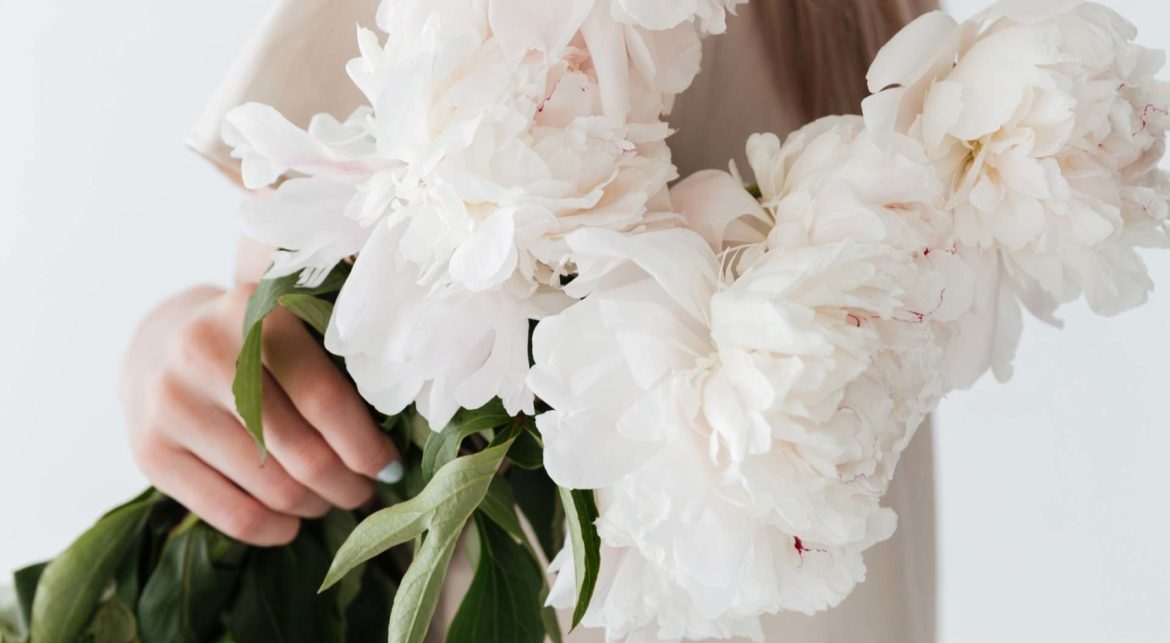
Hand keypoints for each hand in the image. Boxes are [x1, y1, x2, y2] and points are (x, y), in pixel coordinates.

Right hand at [120, 285, 401, 545]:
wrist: (158, 345)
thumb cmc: (254, 342)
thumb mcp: (294, 325)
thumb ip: (343, 360)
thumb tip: (407, 432)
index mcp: (255, 313)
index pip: (325, 399)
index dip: (366, 444)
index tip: (390, 464)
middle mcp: (203, 353)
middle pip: (304, 453)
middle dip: (348, 483)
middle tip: (365, 488)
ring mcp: (171, 404)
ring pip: (273, 489)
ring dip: (317, 505)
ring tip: (331, 498)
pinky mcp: (150, 451)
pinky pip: (233, 516)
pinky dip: (276, 529)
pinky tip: (293, 521)